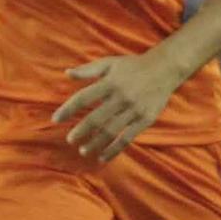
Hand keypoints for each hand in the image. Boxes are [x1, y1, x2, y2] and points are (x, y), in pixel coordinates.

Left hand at [52, 51, 180, 161]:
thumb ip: (88, 69)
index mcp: (109, 83)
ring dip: (95, 143)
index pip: (83, 98)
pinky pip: (127, 138)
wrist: (165, 68)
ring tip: (83, 151)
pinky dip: (114, 149)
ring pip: (111, 131)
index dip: (68, 109)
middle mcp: (121, 97)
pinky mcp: (145, 119)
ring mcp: (134, 110)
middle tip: (70, 140)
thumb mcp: (110, 62)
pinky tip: (103, 157)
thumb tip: (67, 73)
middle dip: (81, 131)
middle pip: (96, 118)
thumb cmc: (134, 65)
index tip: (55, 119)